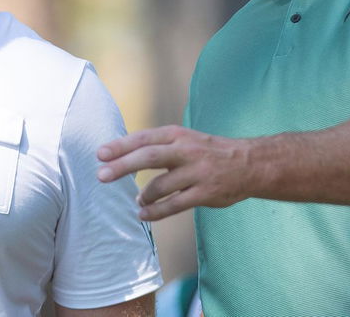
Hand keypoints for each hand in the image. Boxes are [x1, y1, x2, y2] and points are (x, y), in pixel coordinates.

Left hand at [96, 125, 251, 220]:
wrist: (249, 163)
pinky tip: (143, 214)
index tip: (100, 154)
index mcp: (178, 135)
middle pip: (149, 157)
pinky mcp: (205, 193)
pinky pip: (175, 205)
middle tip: (101, 175)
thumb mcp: (185, 139)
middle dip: (122, 166)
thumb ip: (159, 146)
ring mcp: (196, 172)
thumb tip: (122, 158)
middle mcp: (186, 151)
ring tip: (138, 200)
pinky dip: (155, 211)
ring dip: (143, 195)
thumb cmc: (209, 152)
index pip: (144, 138)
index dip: (121, 146)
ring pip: (161, 185)